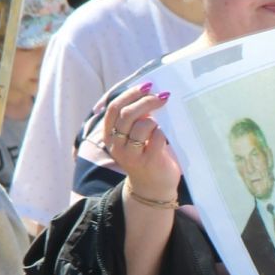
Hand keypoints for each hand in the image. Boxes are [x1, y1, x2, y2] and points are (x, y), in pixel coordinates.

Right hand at [104, 82, 180, 201]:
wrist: (152, 188)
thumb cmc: (146, 155)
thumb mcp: (134, 136)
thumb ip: (135, 118)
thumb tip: (149, 92)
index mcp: (110, 135)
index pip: (114, 108)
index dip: (130, 94)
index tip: (147, 86)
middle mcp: (116, 145)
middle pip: (127, 114)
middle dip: (146, 101)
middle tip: (162, 97)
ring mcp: (131, 155)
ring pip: (142, 125)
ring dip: (155, 120)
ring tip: (160, 125)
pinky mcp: (148, 161)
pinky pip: (158, 137)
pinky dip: (163, 132)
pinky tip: (165, 138)